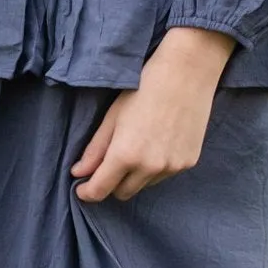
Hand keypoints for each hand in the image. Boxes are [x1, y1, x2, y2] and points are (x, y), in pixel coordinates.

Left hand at [71, 27, 236, 203]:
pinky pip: (164, 175)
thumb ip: (95, 149)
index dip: (88, 193)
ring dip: (135, 175)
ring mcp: (172, 167)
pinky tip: (158, 142)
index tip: (81, 188)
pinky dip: (155, 167)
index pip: (100, 190)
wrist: (186, 74)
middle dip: (111, 183)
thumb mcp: (112, 117)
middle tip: (108, 163)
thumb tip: (78, 173)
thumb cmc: (143, 89)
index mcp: (125, 155)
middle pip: (123, 193)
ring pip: (144, 185)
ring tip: (138, 144)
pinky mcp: (189, 163)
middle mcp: (150, 167)